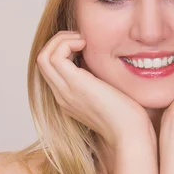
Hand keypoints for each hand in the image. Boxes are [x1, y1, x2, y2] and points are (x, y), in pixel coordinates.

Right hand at [36, 31, 151, 149]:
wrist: (130, 133)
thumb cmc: (128, 116)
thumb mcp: (110, 93)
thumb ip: (99, 79)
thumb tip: (100, 60)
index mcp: (69, 98)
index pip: (52, 68)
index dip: (63, 50)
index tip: (85, 46)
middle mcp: (63, 95)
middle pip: (42, 61)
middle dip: (59, 42)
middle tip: (82, 39)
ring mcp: (66, 91)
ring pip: (43, 57)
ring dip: (61, 40)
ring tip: (83, 41)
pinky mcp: (75, 85)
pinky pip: (55, 56)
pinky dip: (67, 43)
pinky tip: (86, 45)